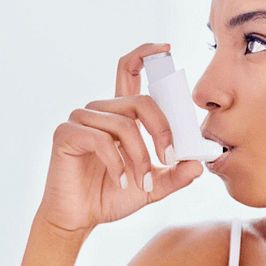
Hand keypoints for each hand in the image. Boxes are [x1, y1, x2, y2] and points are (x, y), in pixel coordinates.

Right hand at [36, 43, 202, 234]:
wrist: (81, 217)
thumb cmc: (112, 195)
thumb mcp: (153, 186)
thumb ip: (176, 174)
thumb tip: (199, 164)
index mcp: (122, 115)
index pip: (130, 72)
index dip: (145, 54)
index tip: (167, 47)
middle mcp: (101, 111)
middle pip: (141, 102)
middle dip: (163, 131)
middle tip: (170, 158)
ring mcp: (81, 120)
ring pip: (125, 125)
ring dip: (140, 157)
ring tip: (139, 182)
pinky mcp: (66, 133)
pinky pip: (101, 140)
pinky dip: (118, 164)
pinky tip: (119, 181)